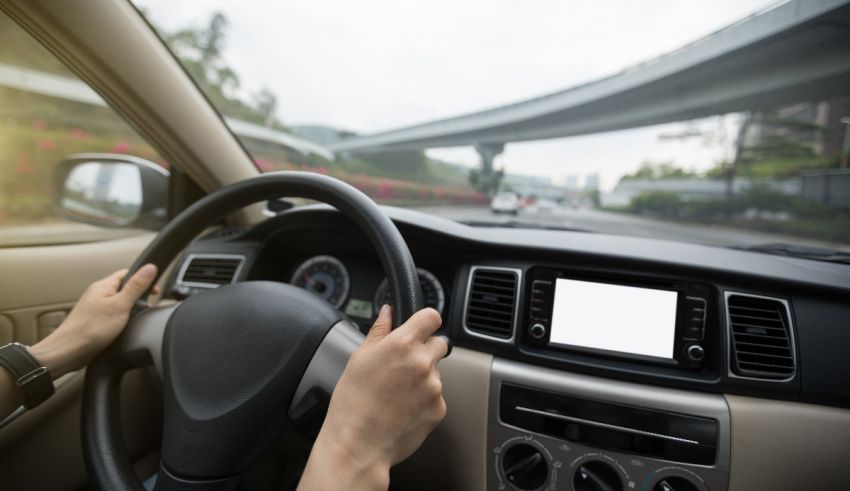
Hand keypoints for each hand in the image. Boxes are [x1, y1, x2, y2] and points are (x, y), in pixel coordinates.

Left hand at [29, 264, 157, 377]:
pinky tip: (124, 327)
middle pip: (124, 288)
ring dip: (130, 308)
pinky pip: (113, 314)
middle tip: (146, 307)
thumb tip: (150, 267)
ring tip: (135, 318)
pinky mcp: (95, 321)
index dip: (143, 279)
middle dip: (138, 296)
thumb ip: (136, 286)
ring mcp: (95, 308)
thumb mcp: (120, 305)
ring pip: (119, 302)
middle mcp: (98, 294)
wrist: (68, 351)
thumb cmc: (91, 328)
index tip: (154, 291)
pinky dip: (122, 319)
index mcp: (103, 285)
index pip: (128, 273)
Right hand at [298, 305, 447, 490]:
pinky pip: (437, 396)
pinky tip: (403, 408)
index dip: (426, 321)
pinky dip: (424, 400)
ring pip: (436, 372)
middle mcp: (423, 363)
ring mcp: (434, 387)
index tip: (421, 327)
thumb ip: (379, 331)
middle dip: (425, 350)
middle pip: (439, 344)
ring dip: (424, 377)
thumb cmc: (352, 403)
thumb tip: (388, 312)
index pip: (432, 317)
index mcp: (402, 344)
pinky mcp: (439, 409)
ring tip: (397, 392)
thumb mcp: (359, 358)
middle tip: (403, 365)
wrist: (358, 445)